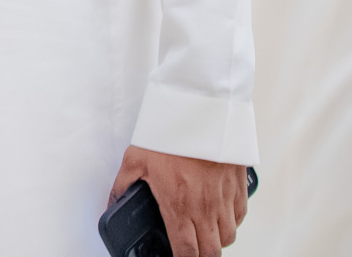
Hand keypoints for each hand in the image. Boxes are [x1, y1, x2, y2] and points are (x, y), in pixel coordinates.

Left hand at [107, 146, 244, 256]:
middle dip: (201, 255)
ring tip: (203, 232)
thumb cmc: (167, 133)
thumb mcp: (135, 160)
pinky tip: (218, 212)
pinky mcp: (239, 185)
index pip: (187, 252)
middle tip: (190, 249)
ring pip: (228, 236)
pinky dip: (230, 220)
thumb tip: (112, 204)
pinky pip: (240, 215)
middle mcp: (205, 208)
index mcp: (179, 206)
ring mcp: (225, 197)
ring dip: (216, 239)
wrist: (199, 108)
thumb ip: (122, 186)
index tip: (176, 256)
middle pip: (211, 251)